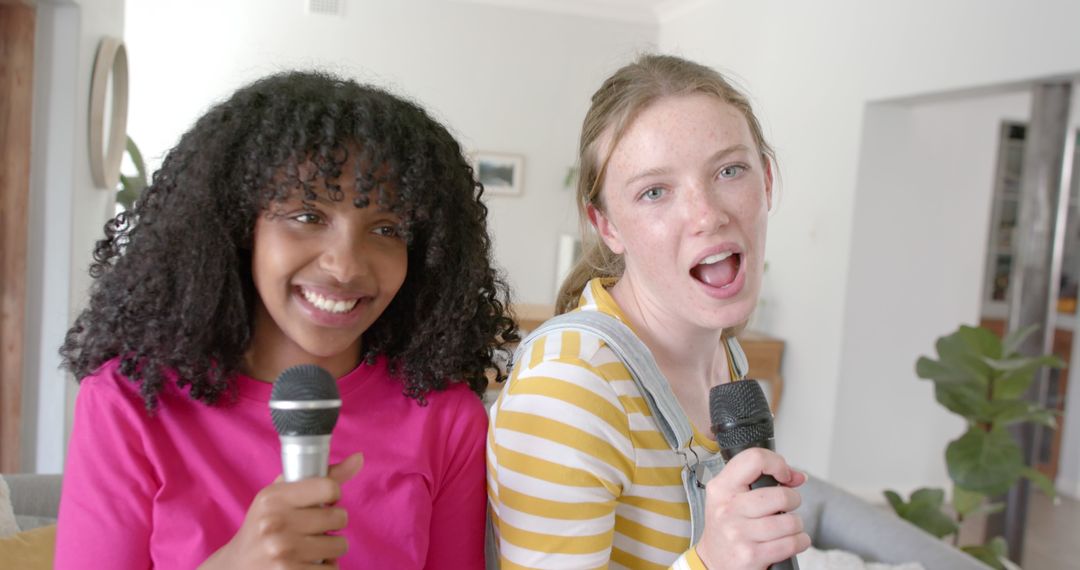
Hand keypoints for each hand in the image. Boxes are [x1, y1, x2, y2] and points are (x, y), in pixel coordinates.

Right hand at [200, 453, 363, 569]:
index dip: (333, 496)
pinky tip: (310, 564)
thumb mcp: (282, 495)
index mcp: (273, 498)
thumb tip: (359, 458)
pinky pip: (332, 569)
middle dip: (334, 524)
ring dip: (332, 548)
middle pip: (339, 518)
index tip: (324, 502)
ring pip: (340, 545)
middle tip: (316, 528)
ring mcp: (282, 552)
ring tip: (314, 547)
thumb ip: (322, 476)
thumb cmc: (265, 525)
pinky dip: (327, 567)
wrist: (236, 567)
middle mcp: (275, 523)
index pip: (329, 487)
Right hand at [695, 448, 809, 569]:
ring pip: (790, 522)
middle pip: (781, 495)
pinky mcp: (751, 556)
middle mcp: (727, 509)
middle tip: (787, 505)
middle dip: (793, 500)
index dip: (778, 464)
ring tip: (786, 526)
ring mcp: (738, 534)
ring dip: (796, 525)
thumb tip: (798, 476)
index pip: (754, 459)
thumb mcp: (730, 495)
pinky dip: (799, 541)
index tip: (784, 476)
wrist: (712, 561)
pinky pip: (791, 544)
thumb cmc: (726, 525)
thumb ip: (759, 479)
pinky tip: (790, 541)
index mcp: (721, 488)